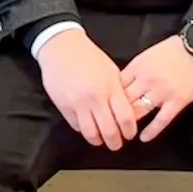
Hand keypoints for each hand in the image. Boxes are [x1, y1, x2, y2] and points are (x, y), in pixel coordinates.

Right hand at [36, 30, 138, 149]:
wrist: (62, 47)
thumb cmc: (89, 57)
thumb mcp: (111, 71)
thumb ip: (119, 92)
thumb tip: (126, 113)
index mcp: (110, 87)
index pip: (126, 118)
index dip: (129, 131)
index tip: (129, 134)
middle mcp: (95, 98)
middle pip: (109, 131)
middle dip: (115, 142)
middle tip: (116, 144)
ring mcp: (78, 104)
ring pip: (91, 134)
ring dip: (98, 141)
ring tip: (101, 140)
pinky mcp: (64, 106)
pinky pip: (76, 126)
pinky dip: (84, 130)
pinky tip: (88, 127)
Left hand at [117, 36, 192, 142]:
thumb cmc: (173, 50)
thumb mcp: (147, 54)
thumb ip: (135, 70)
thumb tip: (120, 85)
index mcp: (138, 66)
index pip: (117, 86)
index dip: (109, 98)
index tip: (106, 108)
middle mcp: (147, 80)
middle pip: (124, 100)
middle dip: (115, 113)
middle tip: (110, 124)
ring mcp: (162, 92)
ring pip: (139, 111)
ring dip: (130, 123)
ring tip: (124, 133)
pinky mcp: (177, 101)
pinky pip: (161, 120)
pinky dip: (151, 131)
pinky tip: (144, 138)